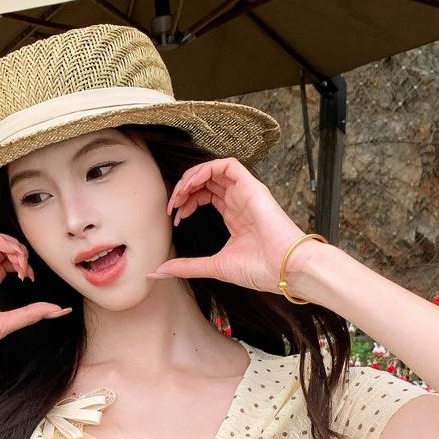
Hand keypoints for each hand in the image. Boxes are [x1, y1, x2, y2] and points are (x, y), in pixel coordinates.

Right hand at [0, 232, 70, 367]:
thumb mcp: (3, 325)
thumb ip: (30, 314)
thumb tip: (59, 310)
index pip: (7, 265)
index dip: (23, 265)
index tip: (31, 279)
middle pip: (1, 251)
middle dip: (20, 254)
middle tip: (27, 270)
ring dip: (11, 245)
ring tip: (20, 259)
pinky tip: (8, 252)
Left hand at [147, 157, 312, 295]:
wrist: (282, 269)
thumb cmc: (258, 270)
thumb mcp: (212, 266)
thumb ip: (185, 267)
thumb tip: (156, 272)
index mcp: (233, 215)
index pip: (205, 195)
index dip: (186, 201)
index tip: (176, 217)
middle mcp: (239, 200)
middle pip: (206, 181)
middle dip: (184, 188)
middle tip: (173, 205)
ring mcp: (246, 192)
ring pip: (214, 169)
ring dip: (192, 177)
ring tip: (180, 193)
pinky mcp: (252, 187)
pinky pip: (228, 165)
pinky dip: (207, 169)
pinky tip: (193, 184)